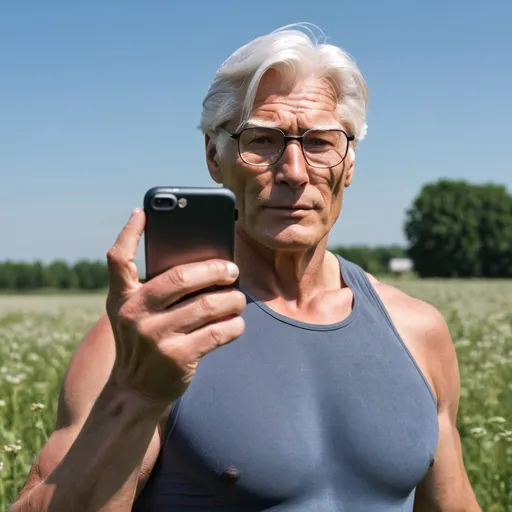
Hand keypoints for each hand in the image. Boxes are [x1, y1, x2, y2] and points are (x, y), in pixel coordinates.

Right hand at [105, 208, 245, 407]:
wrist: (135, 391)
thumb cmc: (143, 341)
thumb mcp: (135, 314)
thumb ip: (154, 290)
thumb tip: (202, 261)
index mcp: (122, 298)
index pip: (118, 259)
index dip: (128, 232)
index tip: (142, 211)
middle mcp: (134, 314)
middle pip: (181, 277)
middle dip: (215, 270)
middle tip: (232, 270)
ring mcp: (155, 337)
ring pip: (208, 305)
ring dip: (232, 299)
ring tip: (238, 298)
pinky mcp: (178, 357)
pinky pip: (219, 332)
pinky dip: (234, 325)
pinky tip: (236, 322)